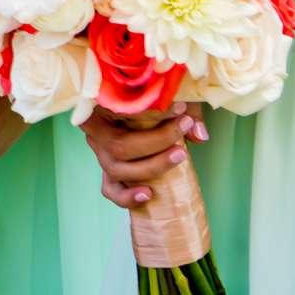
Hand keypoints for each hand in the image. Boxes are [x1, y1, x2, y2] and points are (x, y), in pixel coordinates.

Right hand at [78, 102, 209, 207]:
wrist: (156, 118)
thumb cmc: (161, 102)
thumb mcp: (174, 98)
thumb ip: (188, 111)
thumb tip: (198, 135)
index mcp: (101, 106)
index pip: (120, 111)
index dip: (151, 112)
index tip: (181, 109)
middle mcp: (95, 131)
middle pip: (118, 145)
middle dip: (156, 141)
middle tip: (183, 129)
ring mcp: (101, 155)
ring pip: (116, 168)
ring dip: (151, 166)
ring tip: (180, 155)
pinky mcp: (110, 175)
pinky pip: (111, 190)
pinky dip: (127, 196)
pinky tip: (148, 194)